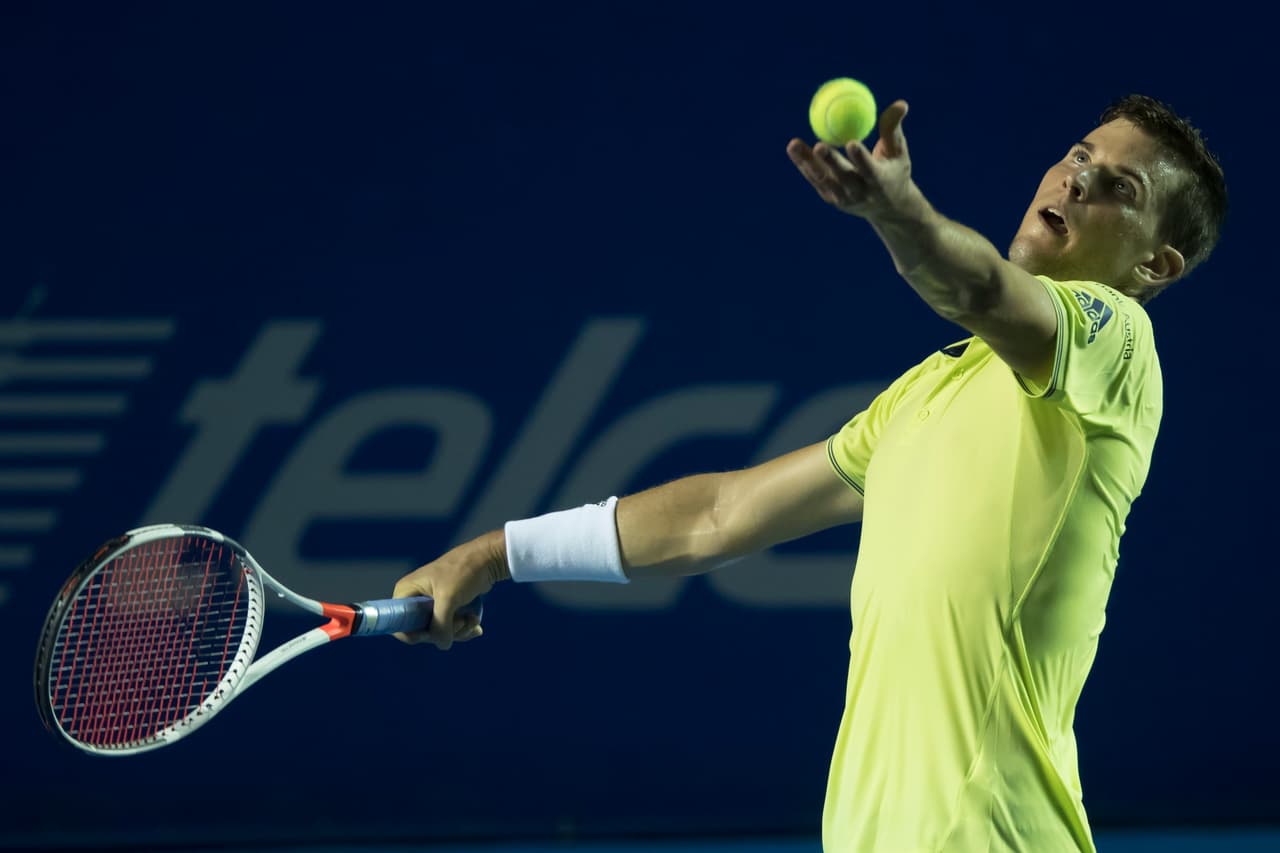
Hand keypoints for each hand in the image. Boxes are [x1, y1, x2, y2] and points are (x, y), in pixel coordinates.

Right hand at [392, 530, 506, 649]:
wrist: (487, 560)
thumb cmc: (463, 571)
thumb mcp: (448, 598)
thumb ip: (441, 624)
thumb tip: (442, 645)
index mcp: (406, 592)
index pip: (398, 624)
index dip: (413, 634)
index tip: (432, 634)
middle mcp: (415, 598)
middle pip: (421, 631)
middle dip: (444, 631)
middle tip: (460, 621)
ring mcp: (431, 604)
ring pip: (438, 632)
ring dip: (458, 630)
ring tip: (471, 619)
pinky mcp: (446, 607)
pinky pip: (450, 627)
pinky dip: (463, 628)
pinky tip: (475, 621)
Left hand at [787, 100, 917, 221]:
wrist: (888, 208)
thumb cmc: (895, 172)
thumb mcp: (899, 153)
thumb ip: (894, 129)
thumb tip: (901, 103)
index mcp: (880, 182)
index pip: (869, 170)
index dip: (860, 158)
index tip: (852, 142)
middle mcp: (861, 194)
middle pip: (843, 177)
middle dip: (830, 162)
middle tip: (819, 145)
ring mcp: (844, 199)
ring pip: (824, 179)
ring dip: (808, 162)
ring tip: (793, 144)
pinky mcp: (831, 200)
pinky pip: (816, 180)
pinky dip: (805, 165)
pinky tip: (795, 150)